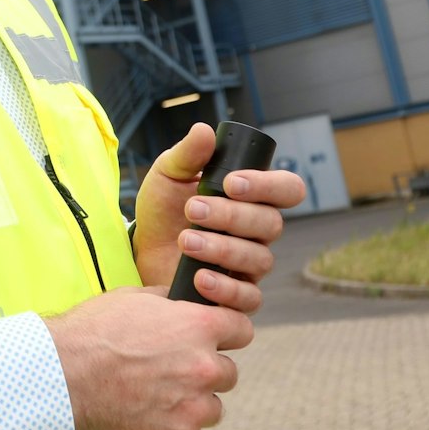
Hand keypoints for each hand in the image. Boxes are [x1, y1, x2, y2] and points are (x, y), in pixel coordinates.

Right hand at [44, 286, 252, 429]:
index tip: (215, 339)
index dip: (226, 333)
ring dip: (192, 402)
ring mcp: (194, 407)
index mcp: (199, 328)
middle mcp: (205, 367)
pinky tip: (148, 417)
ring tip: (156, 396)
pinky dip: (173, 429)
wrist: (62, 377)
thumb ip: (168, 302)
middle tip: (172, 371)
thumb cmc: (91, 336)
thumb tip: (181, 301)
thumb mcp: (132, 298)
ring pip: (211, 407)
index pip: (242, 330)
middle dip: (204, 371)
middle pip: (227, 372)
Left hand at [131, 124, 306, 304]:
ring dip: (222, 248)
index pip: (288, 189)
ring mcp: (250, 265)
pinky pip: (249, 298)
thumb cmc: (163, 210)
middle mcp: (258, 232)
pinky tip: (199, 278)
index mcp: (252, 198)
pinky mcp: (236, 296)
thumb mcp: (168, 176)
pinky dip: (225, 288)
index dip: (269, 186)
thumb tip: (205, 131)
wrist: (141, 250)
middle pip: (272, 224)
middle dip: (231, 216)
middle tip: (192, 209)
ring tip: (186, 240)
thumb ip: (188, 155)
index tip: (231, 183)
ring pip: (260, 259)